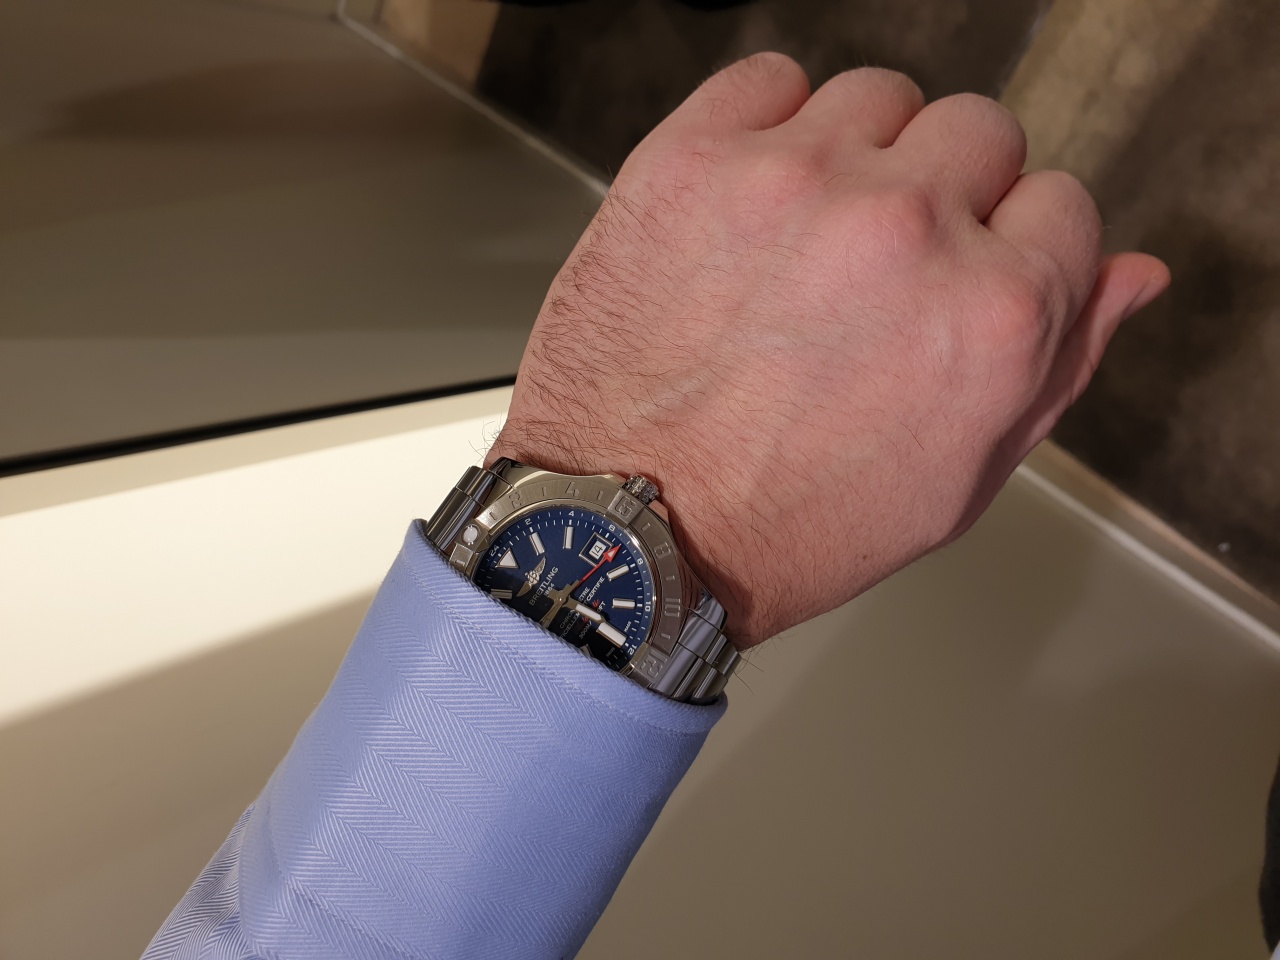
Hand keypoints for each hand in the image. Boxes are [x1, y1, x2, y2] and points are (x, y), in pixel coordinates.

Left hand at [489, 53, 1169, 647]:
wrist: (625, 532)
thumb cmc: (784, 528)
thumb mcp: (957, 483)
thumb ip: (1059, 365)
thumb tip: (1130, 275)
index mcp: (992, 316)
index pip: (1064, 206)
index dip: (1014, 247)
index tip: (964, 275)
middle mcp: (906, 229)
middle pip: (981, 134)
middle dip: (947, 196)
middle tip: (880, 267)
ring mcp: (795, 182)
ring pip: (881, 98)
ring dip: (862, 155)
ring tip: (809, 237)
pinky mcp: (692, 160)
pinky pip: (766, 78)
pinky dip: (767, 121)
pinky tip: (752, 197)